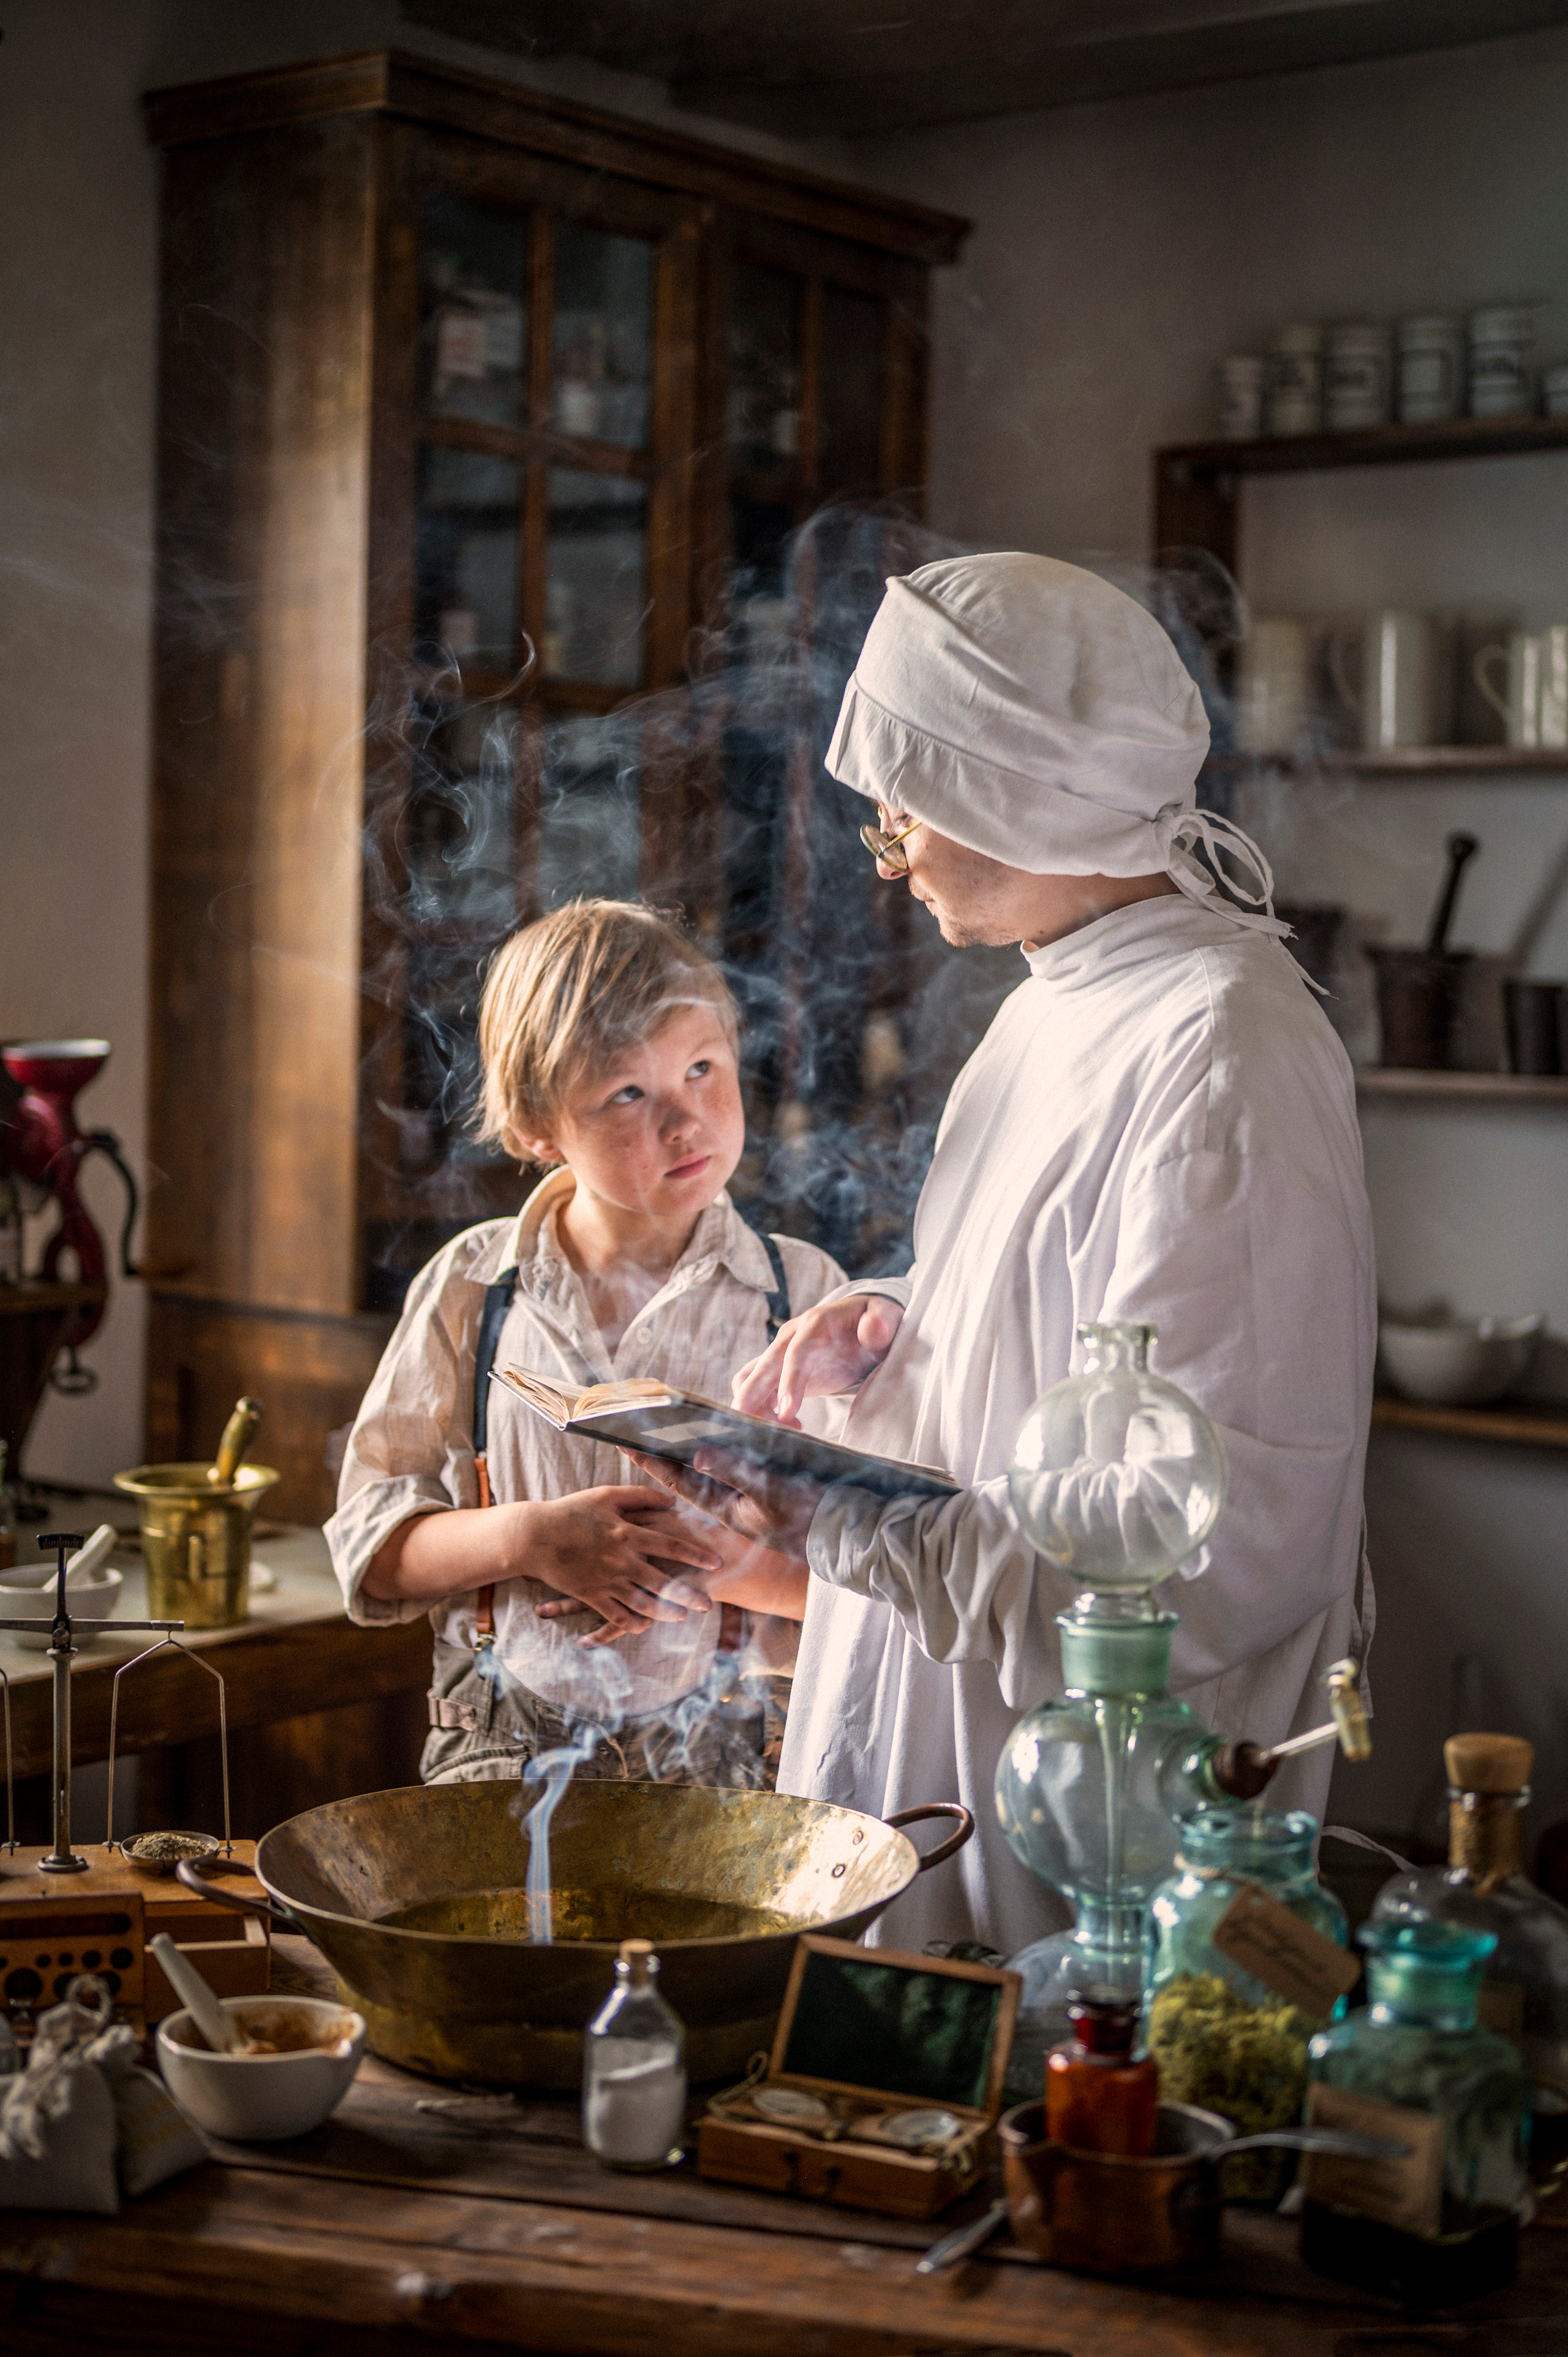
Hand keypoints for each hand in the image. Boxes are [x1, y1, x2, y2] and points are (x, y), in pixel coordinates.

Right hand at [518, 1486, 720, 1639]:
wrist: (534, 1536)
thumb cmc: (571, 1511)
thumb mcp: (606, 1496)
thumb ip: (641, 1497)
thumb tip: (671, 1500)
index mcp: (627, 1533)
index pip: (670, 1546)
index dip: (695, 1555)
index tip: (717, 1563)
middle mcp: (621, 1560)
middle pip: (662, 1581)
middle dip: (687, 1594)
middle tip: (708, 1603)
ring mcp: (606, 1580)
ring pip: (642, 1602)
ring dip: (665, 1612)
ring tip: (682, 1616)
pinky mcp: (591, 1595)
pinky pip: (615, 1615)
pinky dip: (632, 1623)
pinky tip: (645, 1626)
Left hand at [624, 1448, 817, 1556]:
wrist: (846, 1531)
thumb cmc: (809, 1516)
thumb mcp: (770, 1492)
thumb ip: (735, 1471)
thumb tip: (697, 1454)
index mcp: (725, 1506)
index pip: (678, 1481)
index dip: (650, 1462)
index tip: (623, 1443)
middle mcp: (731, 1502)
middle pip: (689, 1473)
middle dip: (664, 1452)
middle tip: (637, 1430)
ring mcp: (747, 1497)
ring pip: (711, 1469)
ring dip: (691, 1449)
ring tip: (666, 1429)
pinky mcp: (765, 1489)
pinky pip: (736, 1468)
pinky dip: (726, 1449)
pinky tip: (717, 1434)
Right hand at [732, 1295, 903, 1426]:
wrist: (865, 1322)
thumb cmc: (876, 1321)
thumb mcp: (886, 1316)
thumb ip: (881, 1321)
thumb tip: (872, 1329)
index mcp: (816, 1323)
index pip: (796, 1352)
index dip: (789, 1382)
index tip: (787, 1413)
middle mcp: (791, 1336)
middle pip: (762, 1366)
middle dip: (753, 1397)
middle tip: (757, 1429)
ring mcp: (783, 1353)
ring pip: (750, 1378)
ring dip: (754, 1406)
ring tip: (783, 1432)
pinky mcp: (781, 1371)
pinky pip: (758, 1390)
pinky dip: (762, 1410)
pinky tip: (790, 1426)